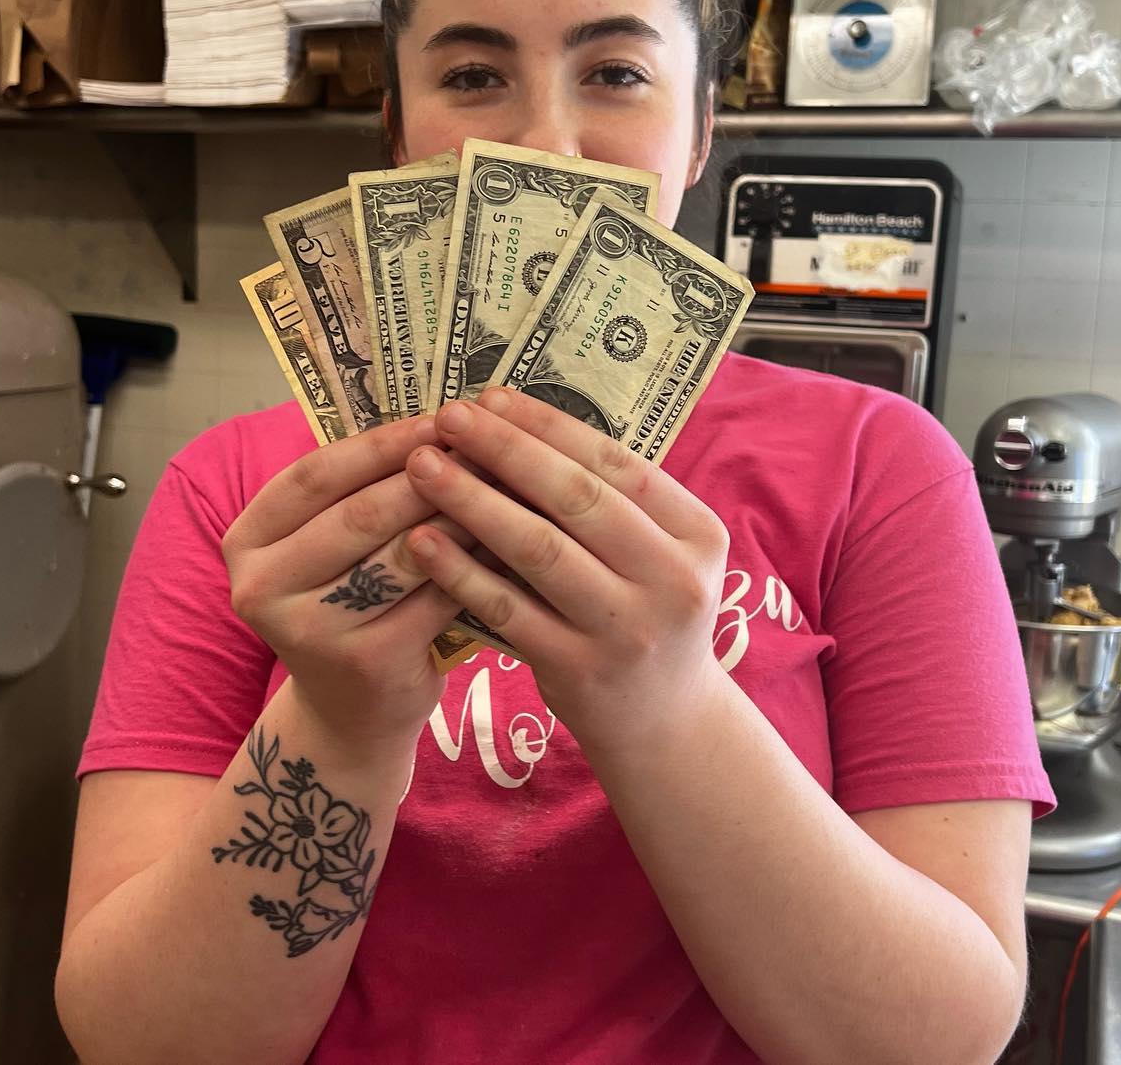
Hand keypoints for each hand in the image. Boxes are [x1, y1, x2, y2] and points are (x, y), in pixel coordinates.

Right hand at [222, 416, 473, 753]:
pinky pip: (435, 594)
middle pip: (359, 512)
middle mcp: (262, 588)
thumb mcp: (325, 545)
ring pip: (402, 552)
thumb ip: (358, 488)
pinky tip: (509, 537)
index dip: (380, 443)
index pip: (315, 474)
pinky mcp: (367, 661)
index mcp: (247, 541)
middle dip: (430, 474)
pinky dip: (476, 561)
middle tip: (485, 444)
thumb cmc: (346, 603)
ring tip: (504, 481)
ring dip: (460, 512)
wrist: (347, 711)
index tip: (437, 418)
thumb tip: (438, 419)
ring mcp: (311, 631)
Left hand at [402, 387, 729, 754]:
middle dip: (506, 449)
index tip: (491, 397)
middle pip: (577, 498)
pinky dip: (462, 570)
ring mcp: (626, 628)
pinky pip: (508, 608)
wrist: (665, 723)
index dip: (549, 426)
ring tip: (423, 467)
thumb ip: (608, 502)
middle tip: (449, 417)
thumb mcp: (658, 554)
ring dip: (473, 501)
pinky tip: (421, 540)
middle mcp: (673, 579)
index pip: (617, 462)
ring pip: (539, 549)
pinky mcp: (579, 670)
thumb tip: (513, 424)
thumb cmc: (646, 614)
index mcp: (699, 534)